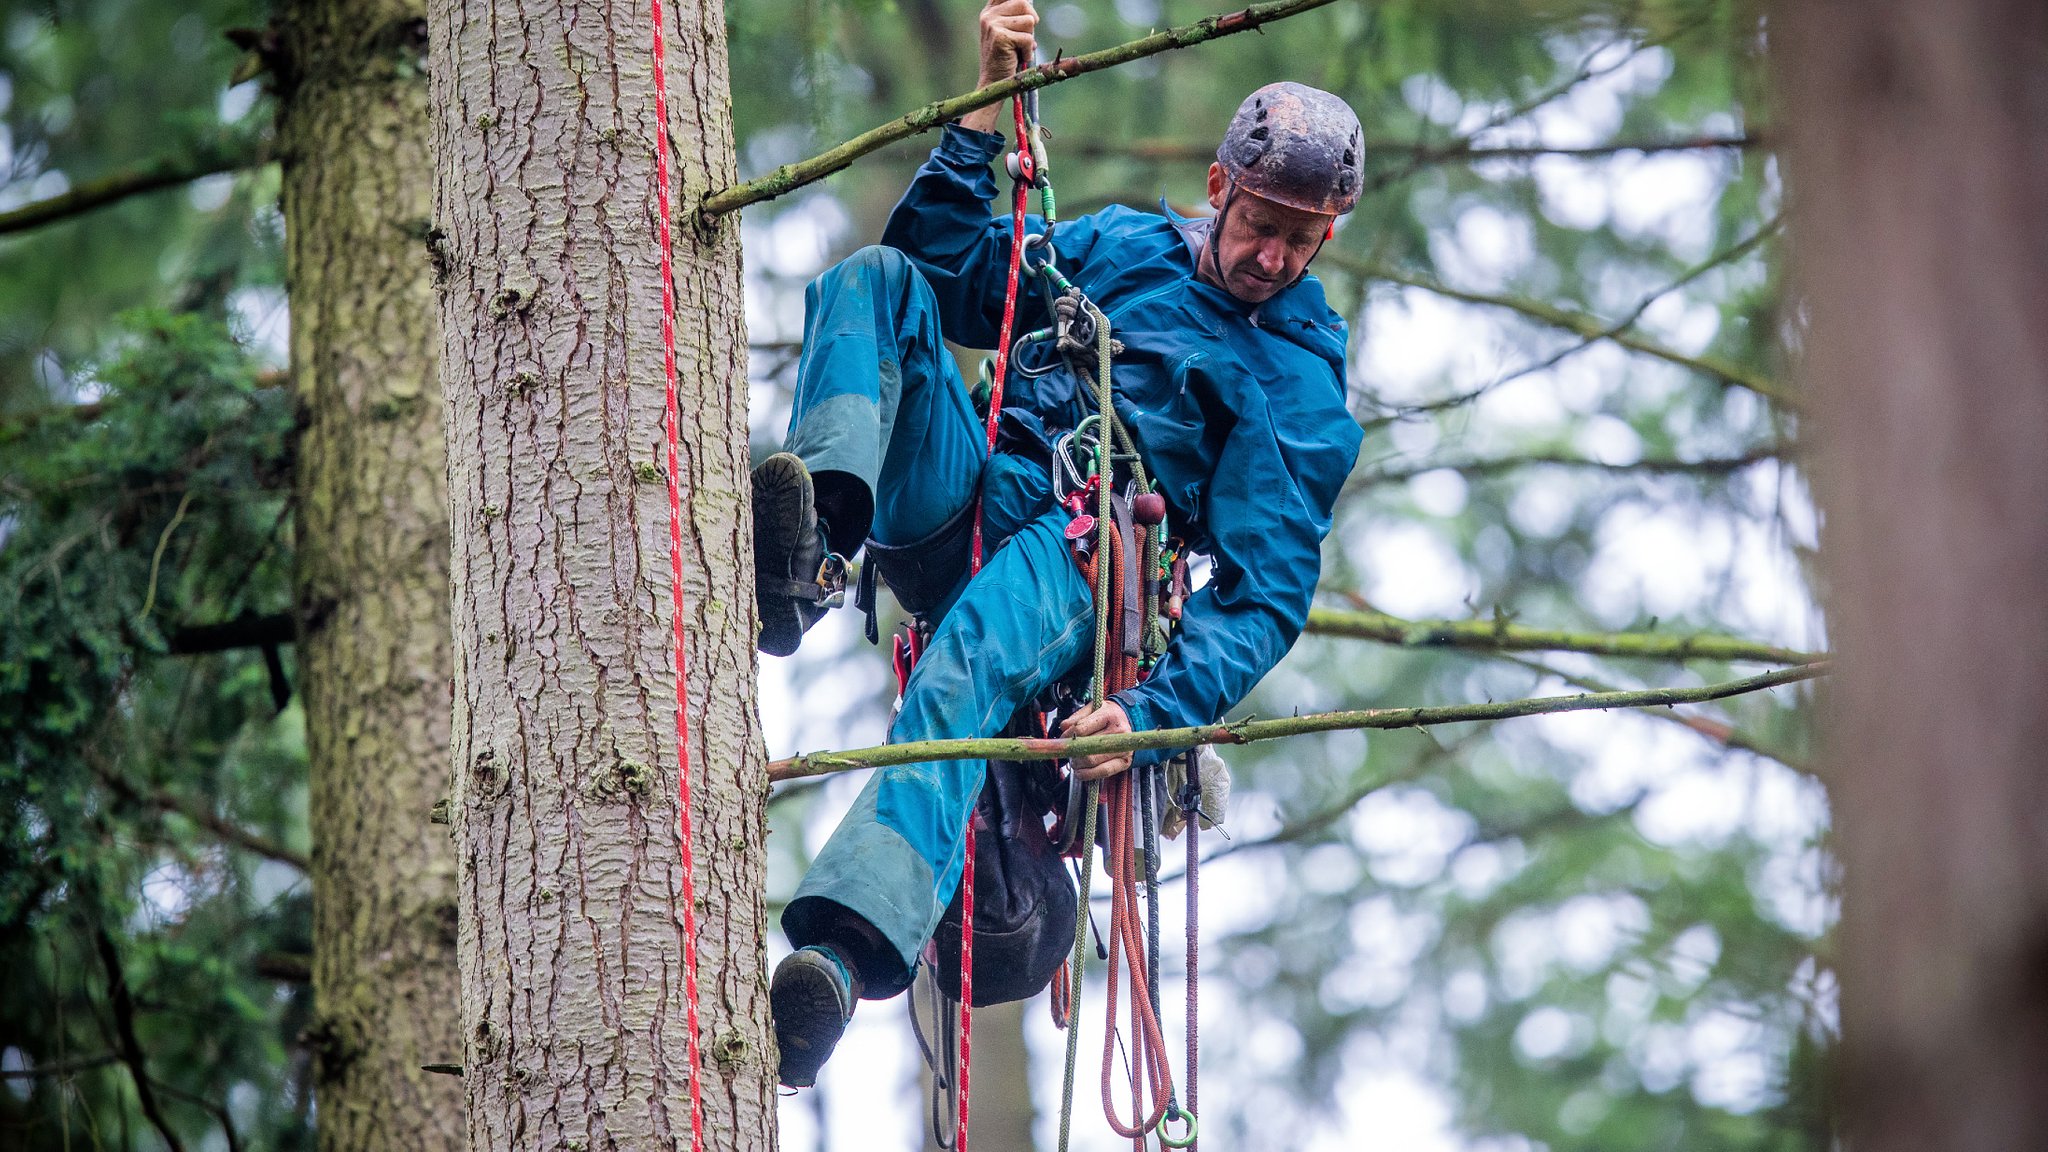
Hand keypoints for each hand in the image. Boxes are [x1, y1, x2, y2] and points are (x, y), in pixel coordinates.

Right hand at [961, 0, 1036, 133]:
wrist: (993, 83)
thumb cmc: (1005, 59)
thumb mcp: (1009, 32)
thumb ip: (1017, 16)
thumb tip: (1031, 4)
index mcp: (990, 11)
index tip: (1025, 2)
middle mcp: (988, 15)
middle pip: (1024, 2)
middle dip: (1031, 21)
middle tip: (1023, 39)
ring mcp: (992, 25)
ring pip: (1029, 20)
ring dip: (1029, 38)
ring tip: (1018, 50)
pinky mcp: (1000, 37)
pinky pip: (1028, 38)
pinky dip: (1028, 52)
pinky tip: (1017, 58)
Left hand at [1061, 700, 1133, 781]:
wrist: (1130, 722)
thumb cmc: (1109, 715)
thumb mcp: (1094, 708)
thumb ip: (1077, 717)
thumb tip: (1063, 727)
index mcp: (1109, 715)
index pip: (1081, 728)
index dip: (1067, 736)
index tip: (1063, 739)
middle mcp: (1119, 732)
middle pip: (1086, 747)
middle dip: (1072, 752)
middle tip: (1068, 752)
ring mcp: (1123, 748)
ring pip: (1092, 761)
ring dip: (1078, 764)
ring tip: (1075, 760)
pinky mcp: (1124, 762)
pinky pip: (1103, 772)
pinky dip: (1088, 774)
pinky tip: (1080, 772)